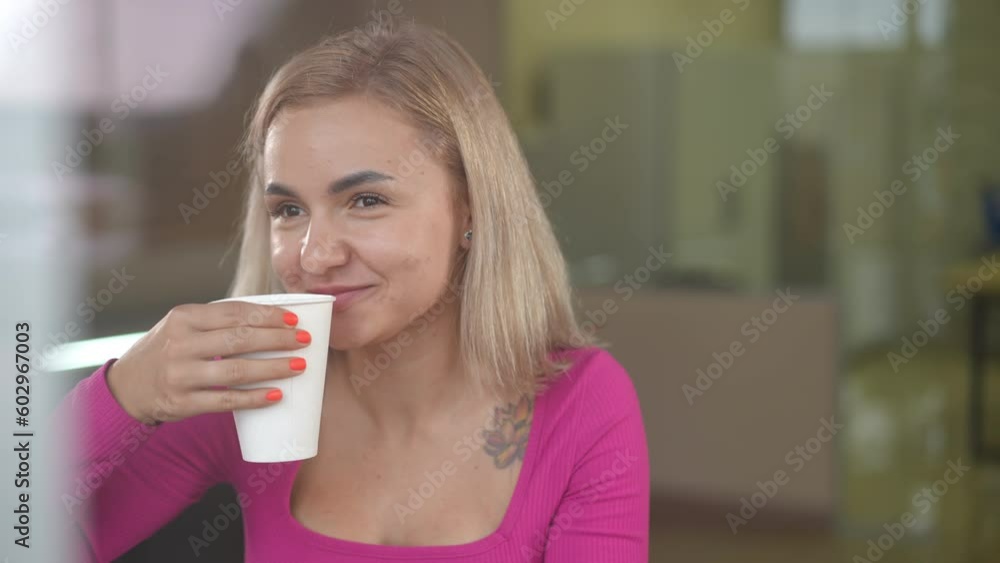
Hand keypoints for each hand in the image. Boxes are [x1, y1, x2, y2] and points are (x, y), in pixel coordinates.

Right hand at [106, 301, 311, 423]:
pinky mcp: (182, 403)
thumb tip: (273, 320)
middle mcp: (180, 344)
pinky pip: (226, 400)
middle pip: (240, 339)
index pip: (234, 312)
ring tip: (299, 366)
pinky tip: (276, 395)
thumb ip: (217, 321)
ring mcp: (180, 374)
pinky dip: (254, 398)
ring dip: (273, 368)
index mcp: (184, 318)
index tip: (294, 320)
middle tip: (305, 341)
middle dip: (278, 339)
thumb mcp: (183, 326)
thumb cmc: (168, 350)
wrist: (127, 386)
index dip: (268, 315)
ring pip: (236, 370)